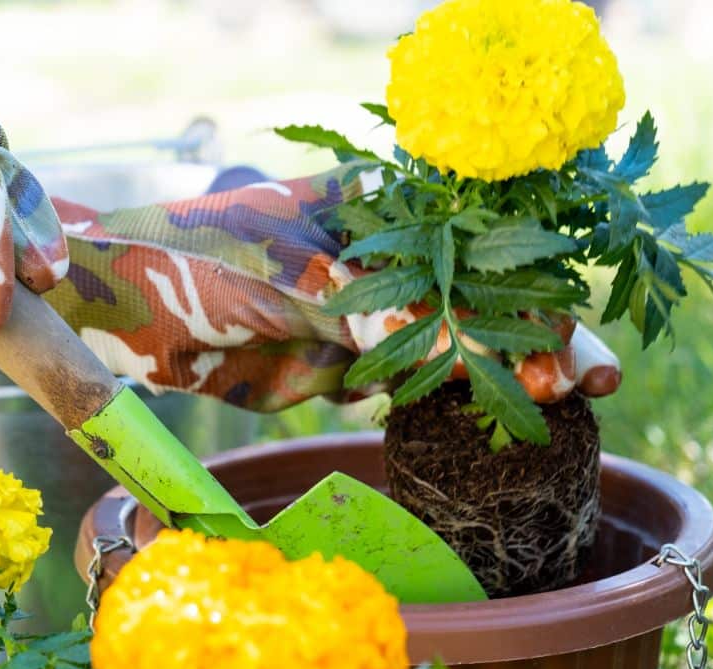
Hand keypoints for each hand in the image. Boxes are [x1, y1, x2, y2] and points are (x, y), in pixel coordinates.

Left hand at [44, 167, 619, 410]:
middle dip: (533, 338)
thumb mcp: (294, 279)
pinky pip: (408, 382)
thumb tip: (468, 348)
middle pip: (477, 296)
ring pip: (450, 345)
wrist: (123, 313)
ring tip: (557, 403)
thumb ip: (379, 310)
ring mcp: (364, 311)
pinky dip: (446, 398)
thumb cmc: (196, 263)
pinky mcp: (341, 361)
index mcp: (374, 209)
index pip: (474, 246)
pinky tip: (491, 415)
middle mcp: (380, 256)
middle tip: (590, 381)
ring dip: (499, 375)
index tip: (573, 339)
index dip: (530, 289)